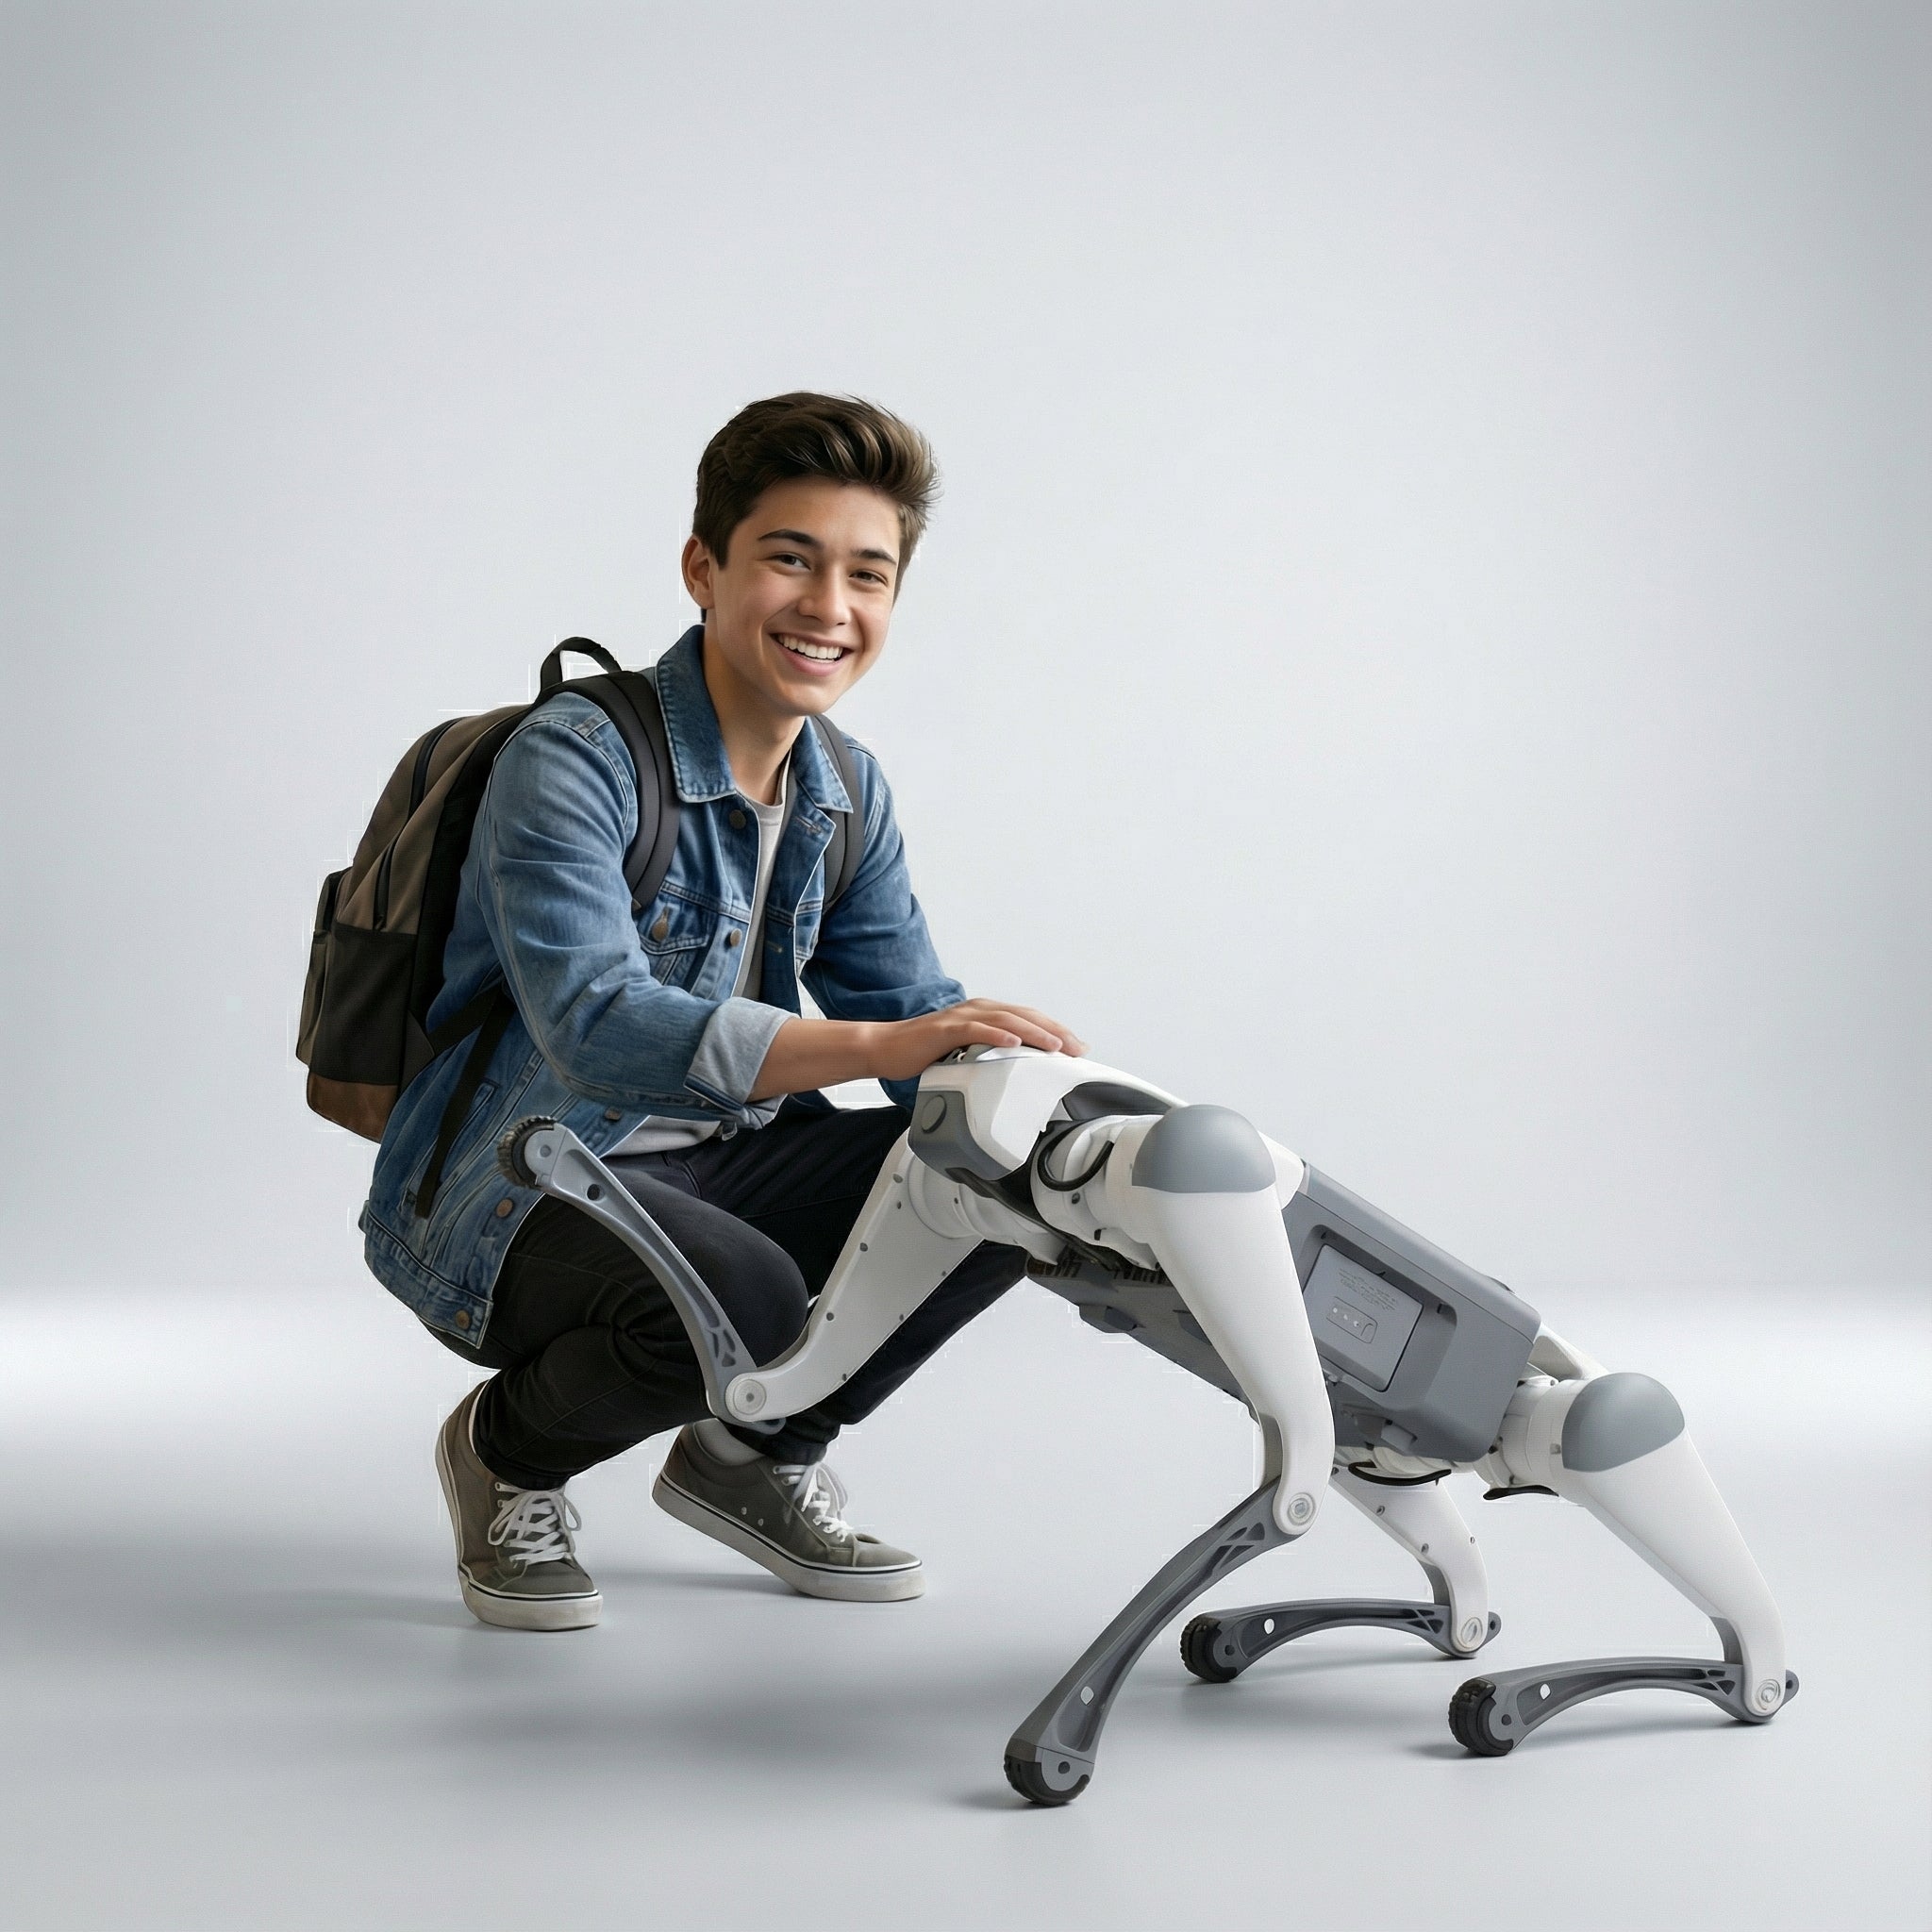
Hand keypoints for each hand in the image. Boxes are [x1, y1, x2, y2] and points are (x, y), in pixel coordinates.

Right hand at [867, 998, 1087, 1082]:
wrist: (885, 1048)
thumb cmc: (923, 1052)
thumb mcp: (965, 1053)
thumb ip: (989, 1055)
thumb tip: (1017, 1071)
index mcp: (985, 1014)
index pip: (1028, 1018)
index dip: (1055, 1030)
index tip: (1077, 1047)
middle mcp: (977, 1009)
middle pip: (1025, 1015)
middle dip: (1054, 1031)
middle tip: (1077, 1049)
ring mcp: (961, 1017)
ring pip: (1006, 1019)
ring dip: (1034, 1032)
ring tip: (1055, 1046)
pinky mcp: (945, 1029)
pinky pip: (975, 1029)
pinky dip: (996, 1034)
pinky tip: (1013, 1042)